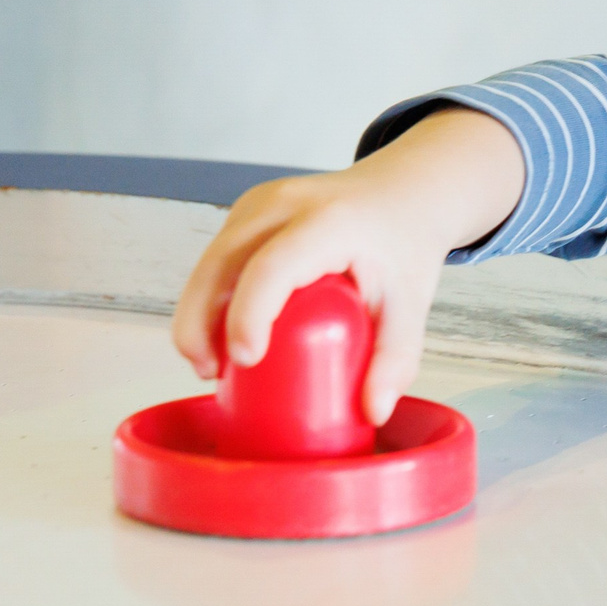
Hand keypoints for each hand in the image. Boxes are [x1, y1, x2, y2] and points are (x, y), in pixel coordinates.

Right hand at [170, 110, 525, 422]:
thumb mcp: (411, 302)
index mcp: (328, 222)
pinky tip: (215, 335)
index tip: (244, 361)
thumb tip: (373, 412)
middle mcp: (284, 203)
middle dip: (200, 321)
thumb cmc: (403, 244)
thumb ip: (398, 358)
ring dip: (195, 312)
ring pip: (209, 259)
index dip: (249, 314)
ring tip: (208, 364)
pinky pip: (216, 256)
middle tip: (208, 373)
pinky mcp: (247, 213)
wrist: (400, 193)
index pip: (273, 267)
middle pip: (221, 261)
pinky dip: (206, 297)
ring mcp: (259, 203)